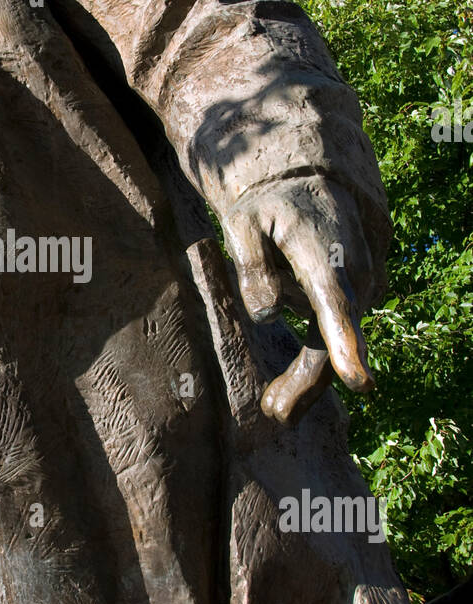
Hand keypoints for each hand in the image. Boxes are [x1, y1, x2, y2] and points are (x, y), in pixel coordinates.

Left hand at [221, 175, 387, 424]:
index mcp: (324, 255)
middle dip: (308, 382)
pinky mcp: (351, 304)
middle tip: (274, 414)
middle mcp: (353, 277)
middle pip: (333, 340)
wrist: (308, 189)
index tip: (359, 383)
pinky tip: (280, 396)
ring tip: (272, 410)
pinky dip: (310, 368)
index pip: (336, 303)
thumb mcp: (243, 222)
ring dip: (304, 382)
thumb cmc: (269, 207)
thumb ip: (251, 265)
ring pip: (332, 347)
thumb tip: (266, 315)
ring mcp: (358, 292)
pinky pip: (331, 341)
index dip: (345, 344)